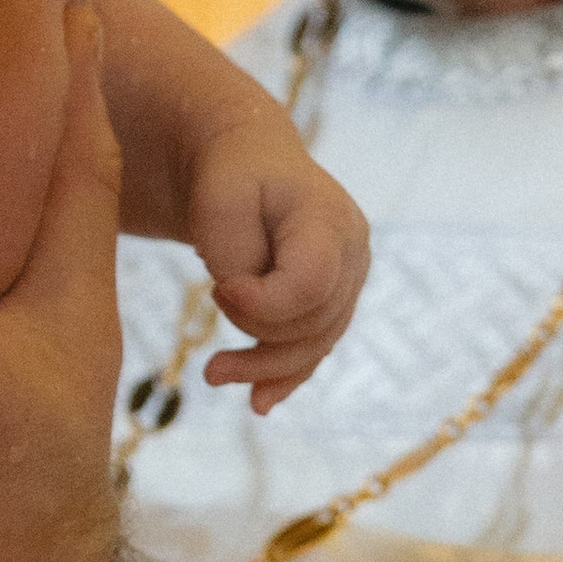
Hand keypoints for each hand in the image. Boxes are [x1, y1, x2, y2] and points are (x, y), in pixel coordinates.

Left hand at [189, 120, 370, 411]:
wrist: (245, 160)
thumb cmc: (228, 178)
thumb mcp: (219, 203)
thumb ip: (236, 258)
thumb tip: (246, 311)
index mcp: (330, 218)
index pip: (309, 285)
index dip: (262, 304)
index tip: (218, 289)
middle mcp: (353, 251)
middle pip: (314, 322)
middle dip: (257, 336)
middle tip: (209, 307)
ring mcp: (349, 279)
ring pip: (315, 343)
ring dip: (264, 367)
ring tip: (212, 375)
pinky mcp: (334, 300)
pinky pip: (314, 347)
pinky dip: (286, 376)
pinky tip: (258, 401)